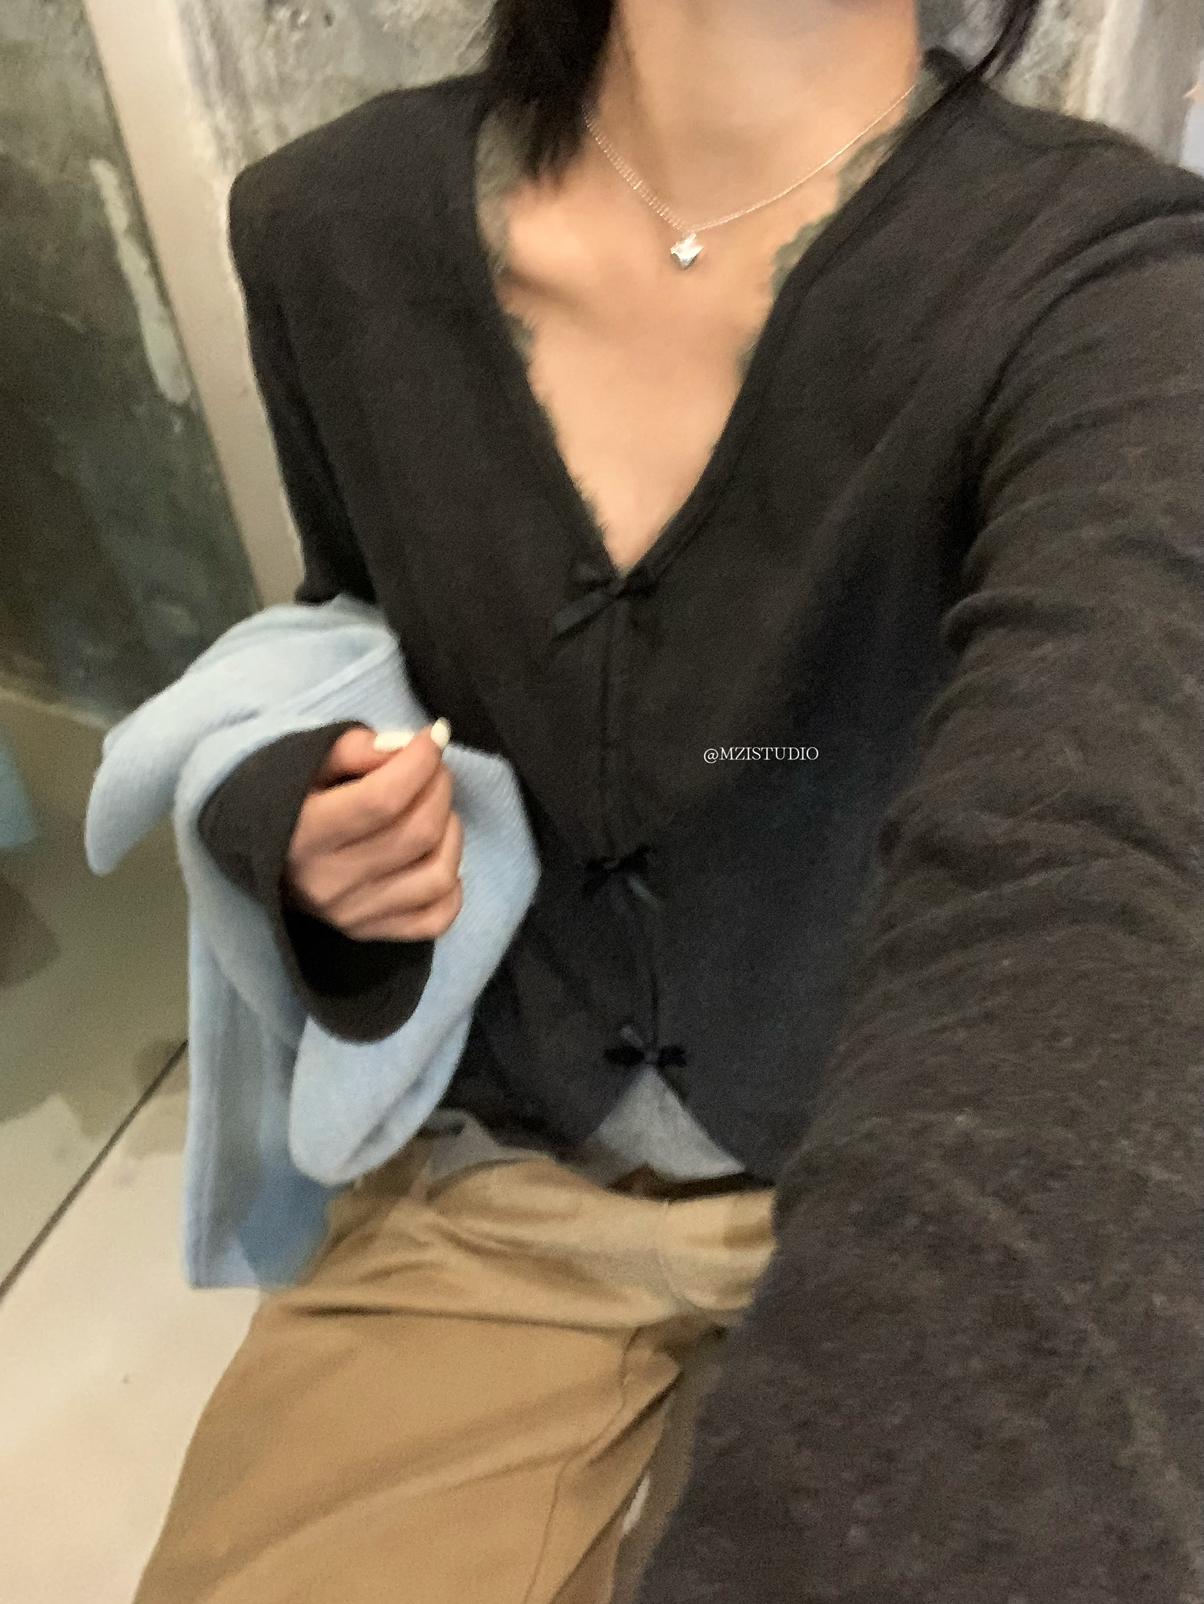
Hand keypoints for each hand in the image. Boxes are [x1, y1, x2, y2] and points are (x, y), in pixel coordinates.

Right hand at [283, 722, 463, 941]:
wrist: (261, 857)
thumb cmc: (290, 801)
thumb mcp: (307, 762)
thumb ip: (355, 748)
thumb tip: (409, 747)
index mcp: (303, 834)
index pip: (383, 799)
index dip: (421, 761)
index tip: (432, 737)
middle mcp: (328, 882)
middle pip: (418, 832)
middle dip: (440, 787)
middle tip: (433, 768)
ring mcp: (352, 914)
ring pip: (437, 875)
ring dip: (450, 831)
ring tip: (435, 810)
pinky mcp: (370, 932)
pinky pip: (437, 917)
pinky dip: (451, 884)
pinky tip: (435, 855)